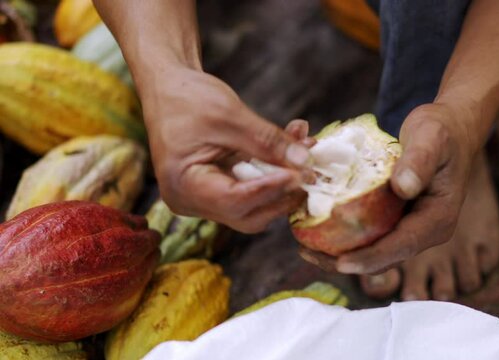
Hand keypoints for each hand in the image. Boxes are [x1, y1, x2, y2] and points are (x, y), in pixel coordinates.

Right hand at [141, 66, 310, 232]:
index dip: (270, 189)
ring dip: (284, 181)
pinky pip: (251, 190)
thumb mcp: (229, 114)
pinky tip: (293, 148)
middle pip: (248, 214)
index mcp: (183, 186)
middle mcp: (191, 201)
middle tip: (312, 172)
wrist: (168, 86)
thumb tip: (305, 161)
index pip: (235, 200)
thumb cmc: (187, 96)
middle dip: (283, 193)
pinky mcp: (218, 189)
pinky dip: (273, 172)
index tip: (301, 173)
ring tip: (306, 150)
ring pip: (254, 205)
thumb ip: (267, 141)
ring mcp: (204, 199)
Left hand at [300, 103, 477, 273]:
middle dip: (346, 262)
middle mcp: (424, 231)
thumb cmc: (441, 132)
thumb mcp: (432, 138)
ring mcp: (410, 228)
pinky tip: (314, 227)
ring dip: (339, 253)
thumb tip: (403, 188)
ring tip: (304, 247)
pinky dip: (344, 236)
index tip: (340, 262)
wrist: (449, 130)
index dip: (370, 257)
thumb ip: (419, 161)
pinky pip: (369, 236)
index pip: (403, 246)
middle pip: (383, 258)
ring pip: (373, 251)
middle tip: (308, 254)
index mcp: (438, 219)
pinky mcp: (396, 221)